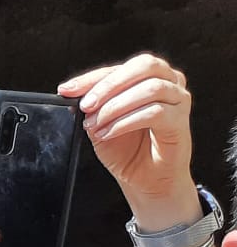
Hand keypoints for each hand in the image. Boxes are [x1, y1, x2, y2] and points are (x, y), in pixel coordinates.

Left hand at [60, 54, 194, 215]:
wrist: (146, 180)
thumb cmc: (127, 150)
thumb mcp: (101, 124)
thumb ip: (92, 107)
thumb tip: (72, 93)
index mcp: (149, 77)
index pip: (121, 67)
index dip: (92, 77)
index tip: (67, 89)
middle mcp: (170, 82)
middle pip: (143, 66)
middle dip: (108, 85)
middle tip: (86, 105)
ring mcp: (179, 100)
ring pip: (151, 88)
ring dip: (115, 106)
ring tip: (95, 125)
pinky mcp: (180, 120)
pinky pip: (155, 112)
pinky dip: (125, 122)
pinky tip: (108, 133)